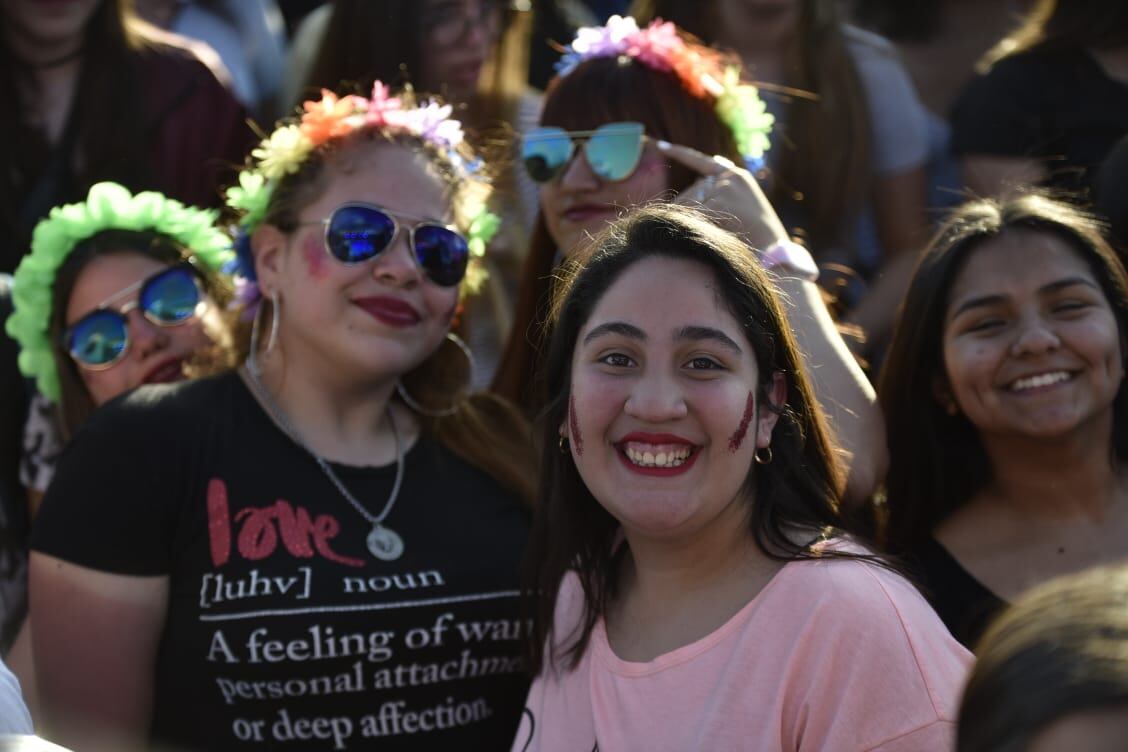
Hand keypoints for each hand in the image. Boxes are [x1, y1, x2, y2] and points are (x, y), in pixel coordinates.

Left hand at [658, 140, 787, 250]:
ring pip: (689, 203)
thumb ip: (721, 192)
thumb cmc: (757, 237)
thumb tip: (699, 181)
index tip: (661, 145)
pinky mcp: (718, 202)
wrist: (774, 253)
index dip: (680, 154)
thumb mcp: (742, 206)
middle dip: (691, 210)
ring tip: (713, 236)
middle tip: (710, 232)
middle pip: (693, 191)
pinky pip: (691, 215)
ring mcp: (724, 188)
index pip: (702, 162)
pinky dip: (690, 226)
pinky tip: (702, 236)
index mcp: (737, 176)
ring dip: (690, 220)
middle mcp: (730, 177)